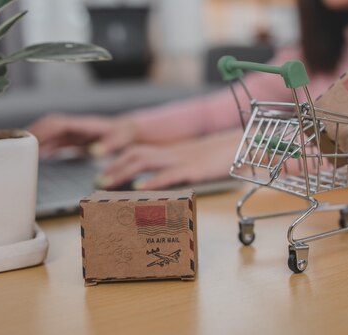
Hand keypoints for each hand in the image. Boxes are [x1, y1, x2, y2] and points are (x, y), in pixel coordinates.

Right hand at [28, 113, 136, 156]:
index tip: (30, 139)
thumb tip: (95, 151)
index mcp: (83, 125)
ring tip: (21, 152)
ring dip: (36, 140)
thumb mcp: (120, 140)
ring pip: (50, 133)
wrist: (128, 131)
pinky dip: (45, 147)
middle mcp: (75, 126)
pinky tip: (37, 157)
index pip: (57, 124)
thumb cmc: (124, 135)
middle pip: (48, 126)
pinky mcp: (75, 140)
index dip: (43, 131)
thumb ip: (109, 145)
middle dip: (33, 133)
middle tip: (17, 145)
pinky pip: (56, 142)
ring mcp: (74, 132)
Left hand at [96, 129, 241, 189]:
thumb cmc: (227, 157)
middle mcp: (175, 152)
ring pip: (146, 160)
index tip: (104, 174)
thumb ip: (182, 172)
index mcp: (175, 151)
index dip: (119, 160)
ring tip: (107, 185)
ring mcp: (184, 159)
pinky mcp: (195, 168)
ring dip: (123, 172)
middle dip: (113, 167)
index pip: (140, 151)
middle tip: (97, 182)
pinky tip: (139, 190)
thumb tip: (166, 185)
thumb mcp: (200, 166)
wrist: (250, 145)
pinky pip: (169, 174)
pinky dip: (152, 182)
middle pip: (136, 153)